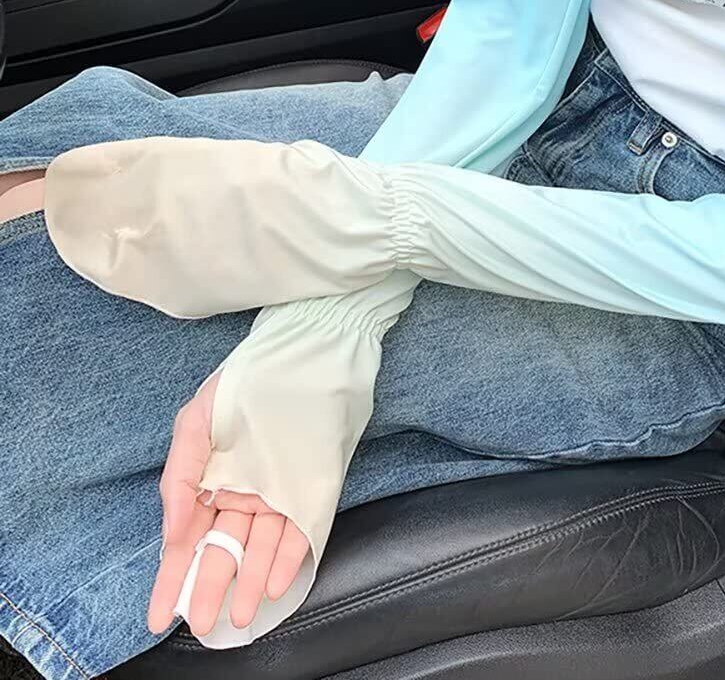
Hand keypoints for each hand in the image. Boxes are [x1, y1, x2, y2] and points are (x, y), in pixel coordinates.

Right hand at [149, 374, 309, 636]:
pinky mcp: (311, 490)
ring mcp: (277, 494)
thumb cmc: (244, 381)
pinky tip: (275, 584)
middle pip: (223, 550)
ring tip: (241, 617)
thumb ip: (180, 476)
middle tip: (201, 625)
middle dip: (210, 589)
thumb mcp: (196, 421)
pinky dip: (287, 558)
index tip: (160, 615)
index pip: (187, 539)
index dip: (174, 577)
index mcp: (210, 481)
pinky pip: (300, 531)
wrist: (305, 352)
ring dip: (250, 583)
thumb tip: (173, 531)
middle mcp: (242, 494)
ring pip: (261, 547)